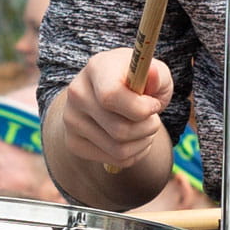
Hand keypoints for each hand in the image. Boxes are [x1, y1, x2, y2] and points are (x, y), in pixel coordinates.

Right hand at [49, 48, 176, 178]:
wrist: (111, 93)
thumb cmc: (138, 81)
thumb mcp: (155, 72)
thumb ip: (158, 75)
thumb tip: (153, 74)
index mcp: (96, 69)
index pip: (110, 97)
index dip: (140, 108)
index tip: (154, 105)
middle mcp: (77, 94)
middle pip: (119, 130)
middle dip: (148, 128)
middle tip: (153, 119)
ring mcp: (72, 120)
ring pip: (119, 150)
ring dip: (143, 143)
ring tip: (145, 129)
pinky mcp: (73, 142)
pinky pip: (114, 160)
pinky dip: (134, 154)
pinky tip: (134, 139)